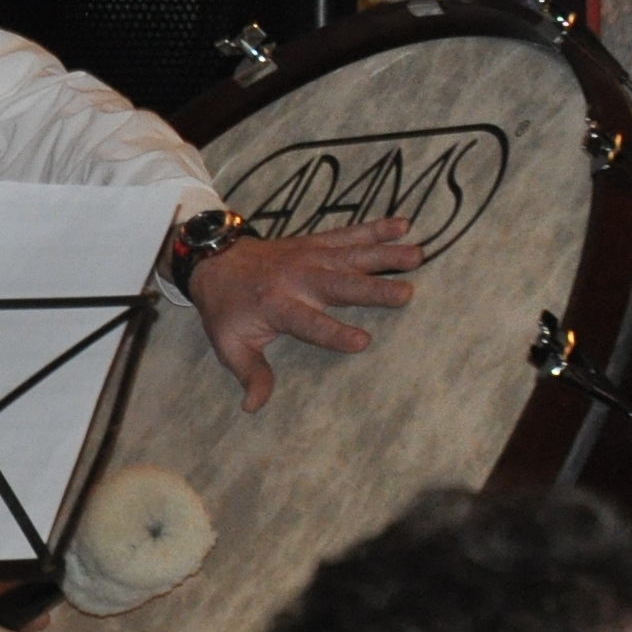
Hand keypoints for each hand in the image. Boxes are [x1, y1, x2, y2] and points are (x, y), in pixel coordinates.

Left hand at [187, 215, 419, 411]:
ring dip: (384, 255)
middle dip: (372, 289)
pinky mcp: (316, 243)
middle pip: (338, 285)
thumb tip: (254, 406)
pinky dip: (376, 228)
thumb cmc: (226, 308)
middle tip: (406, 293)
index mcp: (276, 306)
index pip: (309, 322)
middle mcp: (296, 278)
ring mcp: (309, 257)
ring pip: (350, 255)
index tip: (363, 341)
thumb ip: (250, 372)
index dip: (334, 332)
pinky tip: (404, 225)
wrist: (214, 259)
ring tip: (417, 255)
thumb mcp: (229, 344)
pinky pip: (348, 234)